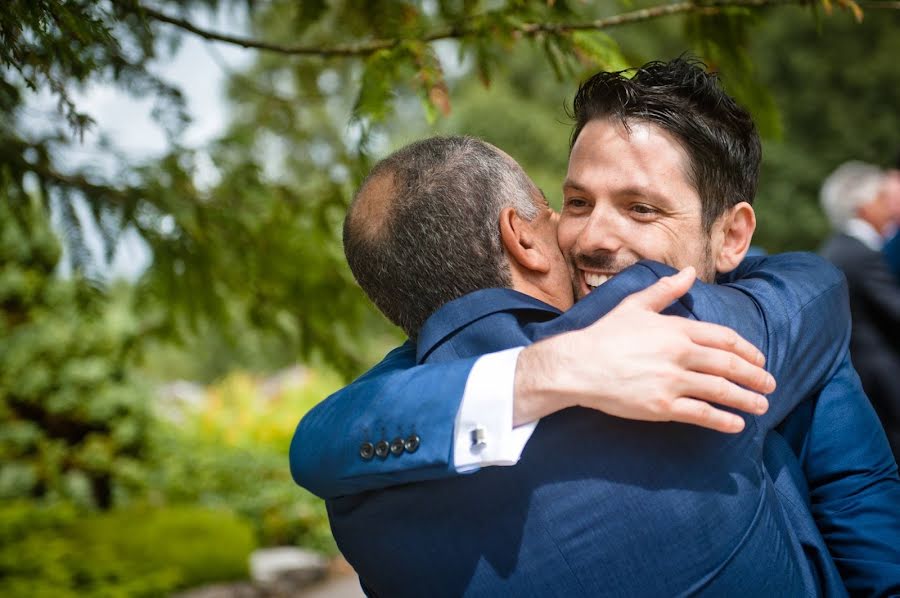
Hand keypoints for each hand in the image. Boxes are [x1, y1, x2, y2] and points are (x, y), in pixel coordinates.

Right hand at [513, 266, 774, 432]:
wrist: (577, 366)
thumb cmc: (604, 335)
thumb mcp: (635, 305)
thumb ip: (666, 290)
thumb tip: (689, 271)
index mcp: (675, 328)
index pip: (724, 338)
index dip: (747, 350)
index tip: (760, 359)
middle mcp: (678, 353)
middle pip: (728, 364)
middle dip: (755, 376)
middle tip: (770, 384)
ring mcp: (671, 381)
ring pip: (720, 390)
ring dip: (746, 399)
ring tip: (761, 406)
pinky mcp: (661, 406)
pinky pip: (701, 413)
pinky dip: (722, 420)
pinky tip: (736, 425)